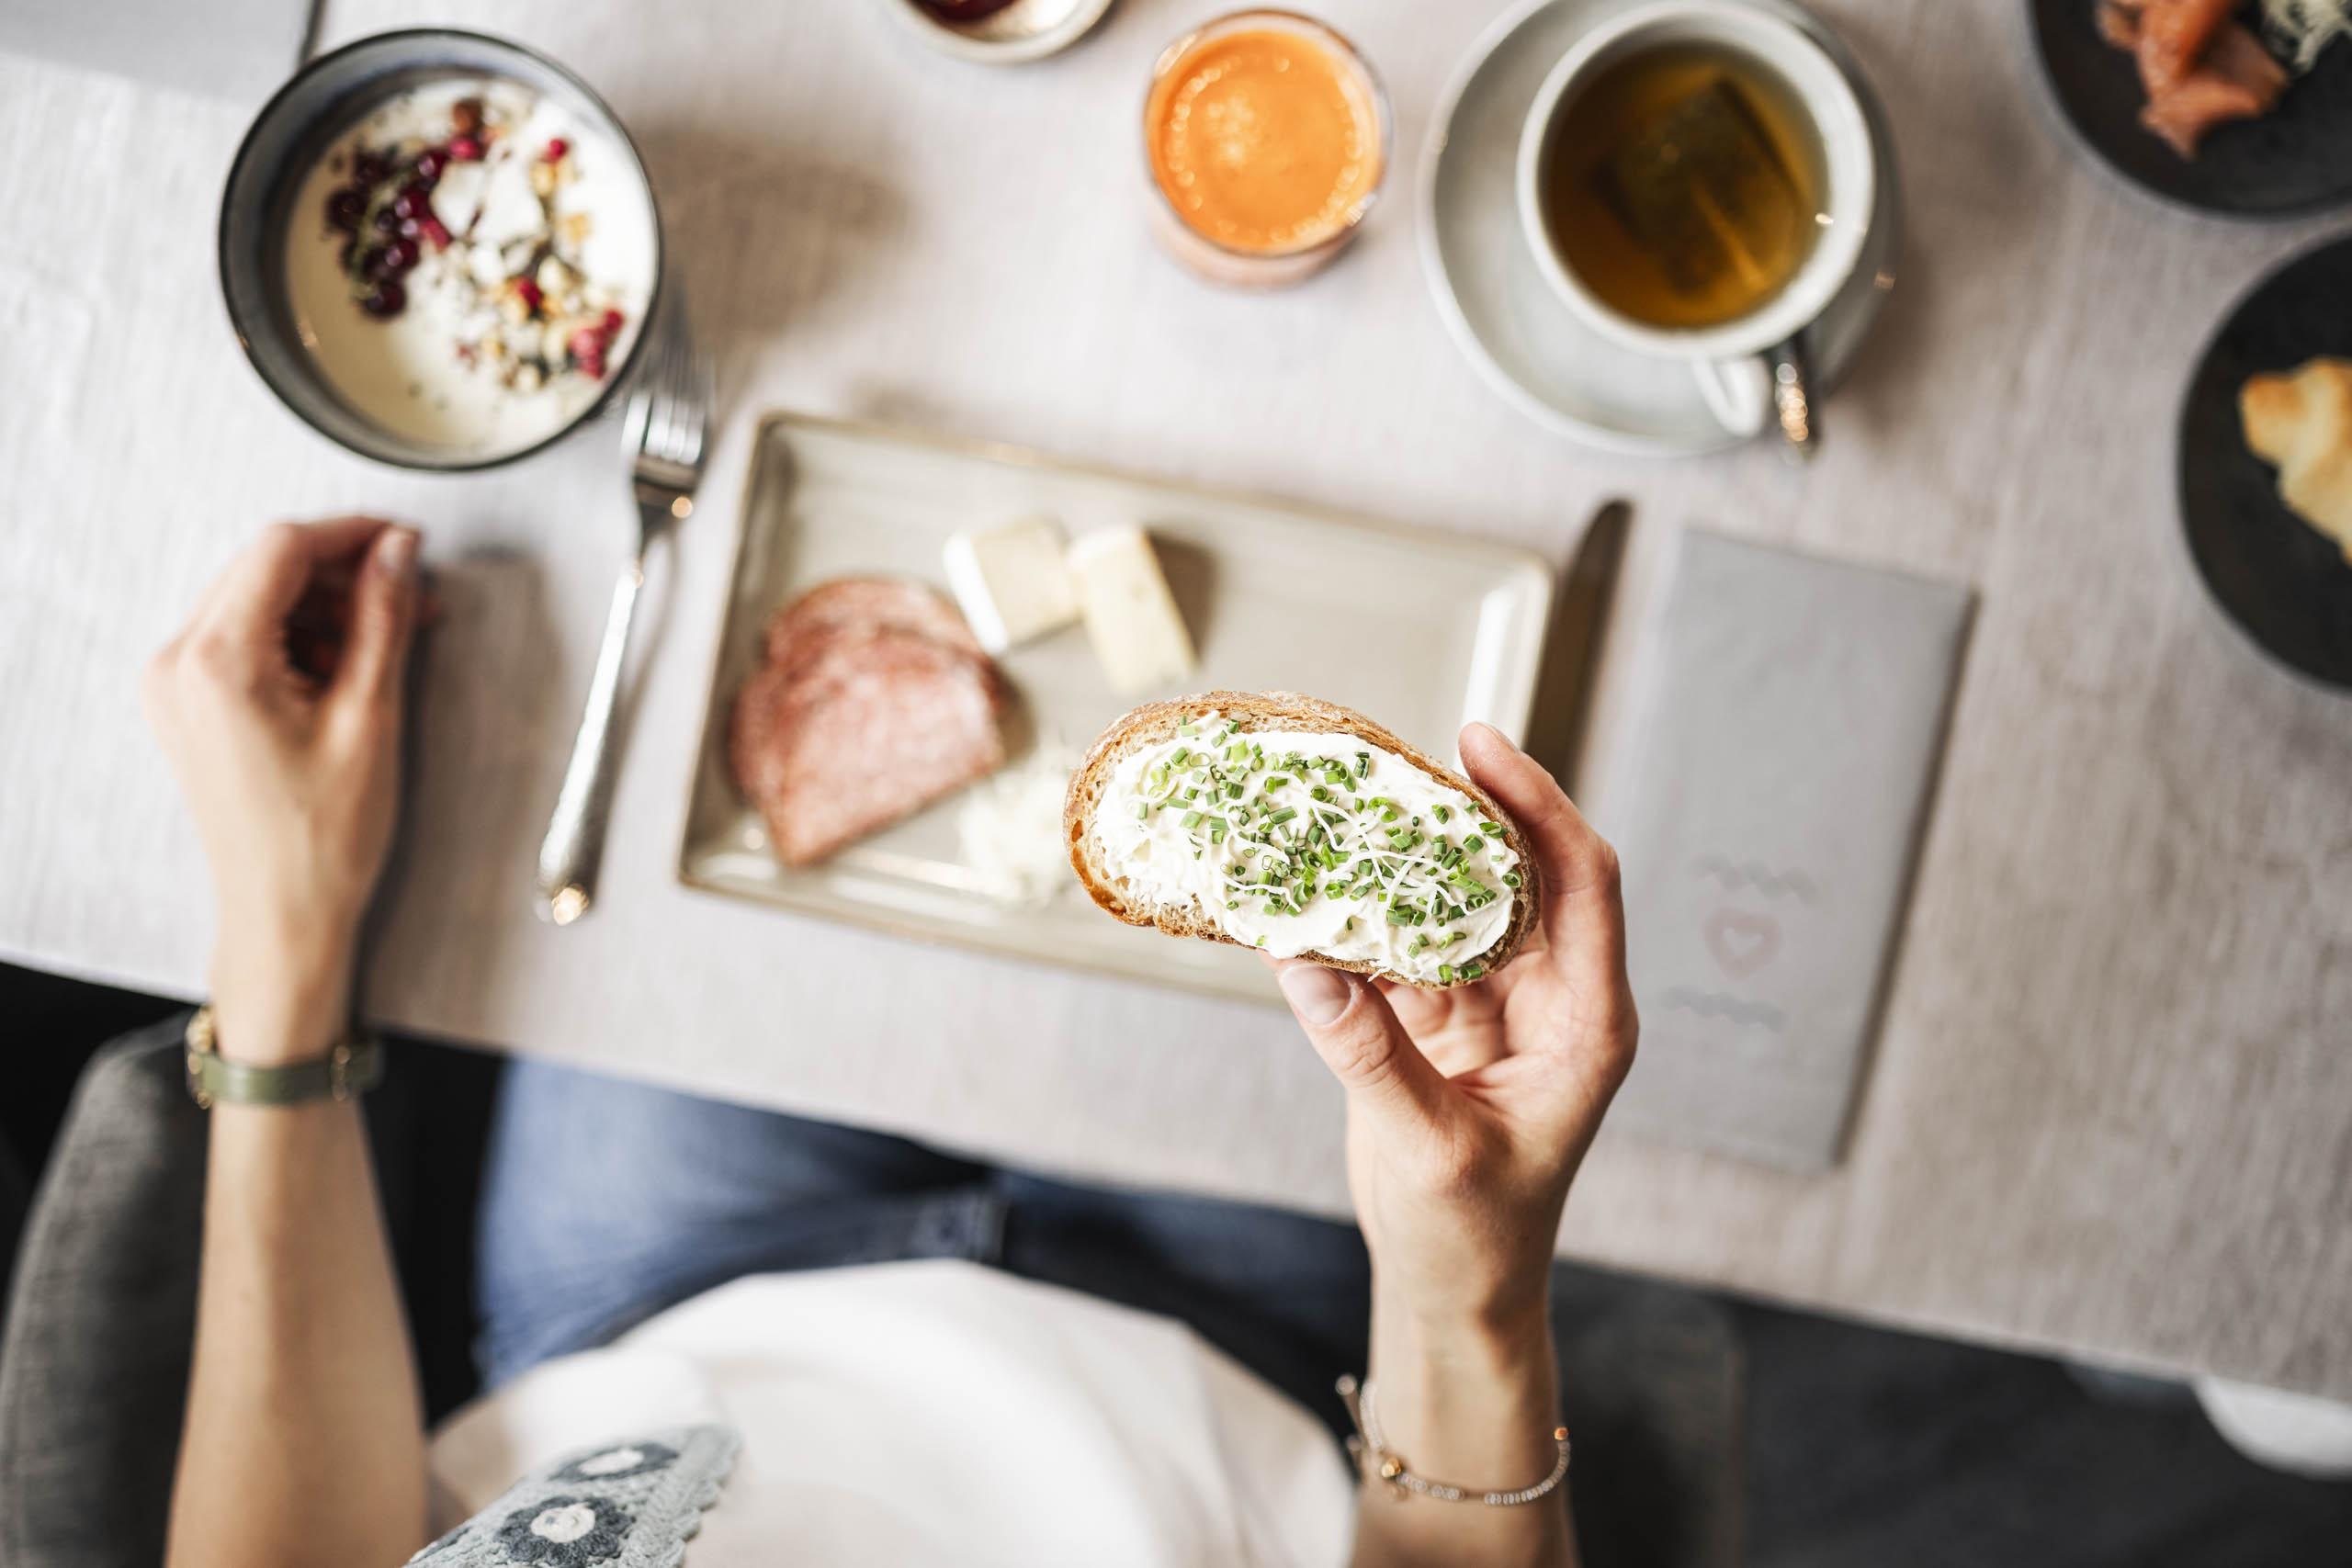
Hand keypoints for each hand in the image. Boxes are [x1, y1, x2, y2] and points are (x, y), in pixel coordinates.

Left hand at [144, 518, 421, 1062]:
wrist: (284, 913)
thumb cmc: (323, 838)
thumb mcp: (371, 716)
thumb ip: (382, 618)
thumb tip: (397, 551)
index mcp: (217, 662)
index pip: (282, 550)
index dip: (351, 535)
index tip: (406, 543)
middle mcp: (178, 664)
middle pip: (265, 568)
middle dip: (343, 572)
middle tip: (411, 594)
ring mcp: (175, 685)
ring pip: (256, 598)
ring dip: (325, 605)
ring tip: (390, 639)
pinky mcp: (188, 704)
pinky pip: (244, 638)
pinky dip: (299, 637)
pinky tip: (349, 667)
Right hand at [1270, 723, 1634, 1333]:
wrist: (1455, 1290)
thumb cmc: (1474, 1237)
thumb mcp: (1426, 1150)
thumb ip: (1368, 1054)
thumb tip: (1302, 959)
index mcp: (1589, 1021)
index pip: (1582, 881)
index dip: (1537, 803)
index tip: (1479, 743)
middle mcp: (1551, 995)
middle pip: (1517, 868)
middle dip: (1456, 809)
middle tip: (1385, 754)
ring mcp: (1493, 1000)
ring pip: (1452, 897)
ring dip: (1397, 856)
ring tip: (1336, 801)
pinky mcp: (1436, 1016)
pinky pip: (1399, 943)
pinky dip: (1357, 914)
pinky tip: (1307, 881)